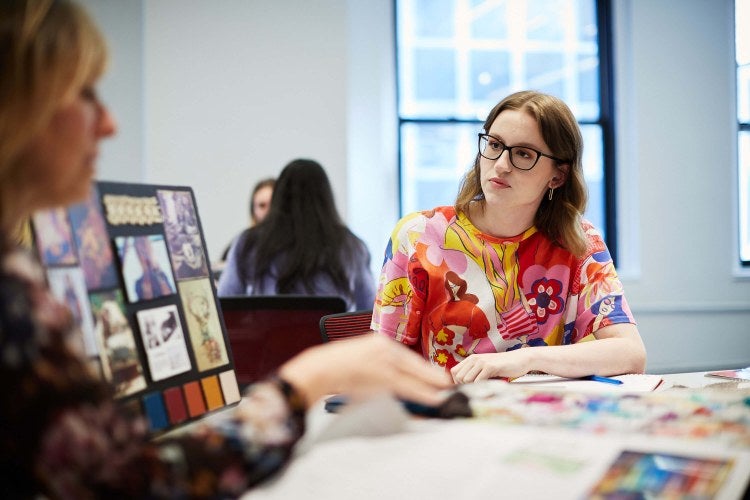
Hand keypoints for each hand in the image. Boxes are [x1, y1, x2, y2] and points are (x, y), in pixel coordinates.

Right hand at [279, 334, 452, 407]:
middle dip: (432, 374)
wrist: (319, 369)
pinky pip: (407, 386)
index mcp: (378, 342)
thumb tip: (392, 379)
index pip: (407, 356)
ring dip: (431, 385)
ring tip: (445, 392)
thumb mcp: (359, 360)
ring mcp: (383, 361)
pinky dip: (422, 393)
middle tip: (449, 382)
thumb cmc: (334, 368)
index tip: (437, 374)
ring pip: (413, 375)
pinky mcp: (381, 376)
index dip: (423, 367)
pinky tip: (433, 398)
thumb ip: (376, 366)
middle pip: (413, 363)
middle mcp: (383, 348)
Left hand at [450, 350, 530, 383]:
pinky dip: (480, 387)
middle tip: (475, 389)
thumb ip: (474, 373)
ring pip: (466, 379)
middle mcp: (474, 359)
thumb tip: (462, 386)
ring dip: (472, 387)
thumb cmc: (503, 367)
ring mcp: (482, 362)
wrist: (519, 360)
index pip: (453, 372)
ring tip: (482, 388)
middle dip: (464, 386)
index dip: (457, 382)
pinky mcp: (490, 366)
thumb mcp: (485, 368)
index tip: (467, 388)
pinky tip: (487, 386)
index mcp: (471, 359)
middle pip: (458, 377)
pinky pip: (478, 380)